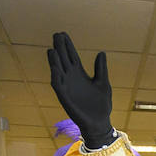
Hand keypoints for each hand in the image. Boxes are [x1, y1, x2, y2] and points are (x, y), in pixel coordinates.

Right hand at [47, 32, 113, 149]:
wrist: (100, 122)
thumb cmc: (101, 104)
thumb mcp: (103, 83)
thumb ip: (101, 69)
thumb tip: (101, 52)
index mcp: (80, 74)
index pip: (72, 56)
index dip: (68, 45)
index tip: (63, 33)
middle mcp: (71, 78)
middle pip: (63, 60)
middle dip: (60, 48)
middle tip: (56, 34)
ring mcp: (67, 87)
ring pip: (58, 71)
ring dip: (55, 61)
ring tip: (53, 49)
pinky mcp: (65, 97)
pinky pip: (58, 85)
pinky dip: (56, 76)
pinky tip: (55, 68)